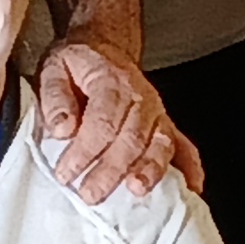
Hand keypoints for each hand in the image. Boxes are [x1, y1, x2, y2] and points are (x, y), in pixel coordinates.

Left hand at [32, 33, 196, 203]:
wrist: (103, 48)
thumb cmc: (78, 64)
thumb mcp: (53, 69)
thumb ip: (55, 98)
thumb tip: (62, 129)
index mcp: (112, 81)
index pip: (102, 121)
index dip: (84, 151)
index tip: (66, 174)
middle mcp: (141, 97)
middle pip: (132, 138)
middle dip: (111, 170)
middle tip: (90, 195)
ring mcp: (158, 113)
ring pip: (161, 144)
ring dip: (151, 170)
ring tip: (137, 191)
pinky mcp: (166, 126)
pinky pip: (185, 147)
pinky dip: (190, 168)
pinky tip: (190, 189)